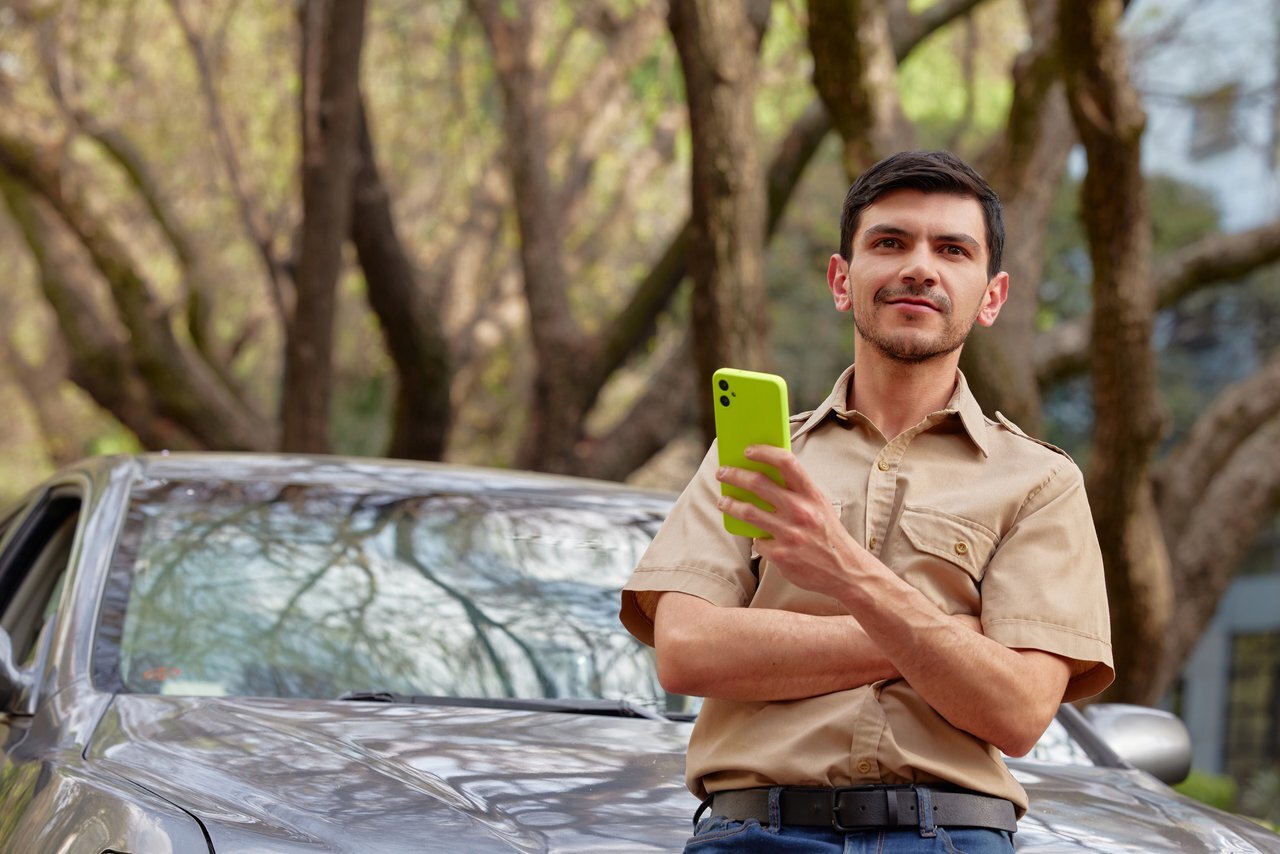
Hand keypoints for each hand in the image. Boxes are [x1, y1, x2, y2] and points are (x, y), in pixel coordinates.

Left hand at [715, 445, 866, 599]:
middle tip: (722, 473)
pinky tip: (758, 537)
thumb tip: (764, 474)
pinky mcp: (781, 555)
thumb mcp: (820, 506)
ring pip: (748, 512)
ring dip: (730, 504)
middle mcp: (801, 511)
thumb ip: (797, 492)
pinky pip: (758, 541)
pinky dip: (756, 538)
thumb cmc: (828, 534)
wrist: (846, 571)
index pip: (786, 462)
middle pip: (758, 483)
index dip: (764, 452)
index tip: (748, 450)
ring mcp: (790, 533)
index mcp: (812, 495)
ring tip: (723, 501)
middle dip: (734, 475)